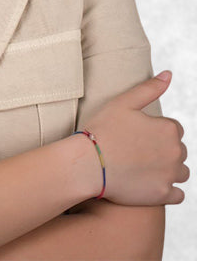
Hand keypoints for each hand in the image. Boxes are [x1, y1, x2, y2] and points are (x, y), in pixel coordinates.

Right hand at [85, 71, 188, 204]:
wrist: (88, 163)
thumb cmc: (102, 129)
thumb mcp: (123, 102)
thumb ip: (149, 88)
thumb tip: (169, 74)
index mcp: (168, 128)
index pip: (173, 128)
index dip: (154, 130)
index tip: (136, 134)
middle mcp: (176, 152)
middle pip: (178, 150)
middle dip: (162, 149)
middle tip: (135, 150)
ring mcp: (171, 175)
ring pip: (181, 172)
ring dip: (168, 169)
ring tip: (142, 166)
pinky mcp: (164, 195)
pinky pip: (178, 194)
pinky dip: (167, 189)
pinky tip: (149, 182)